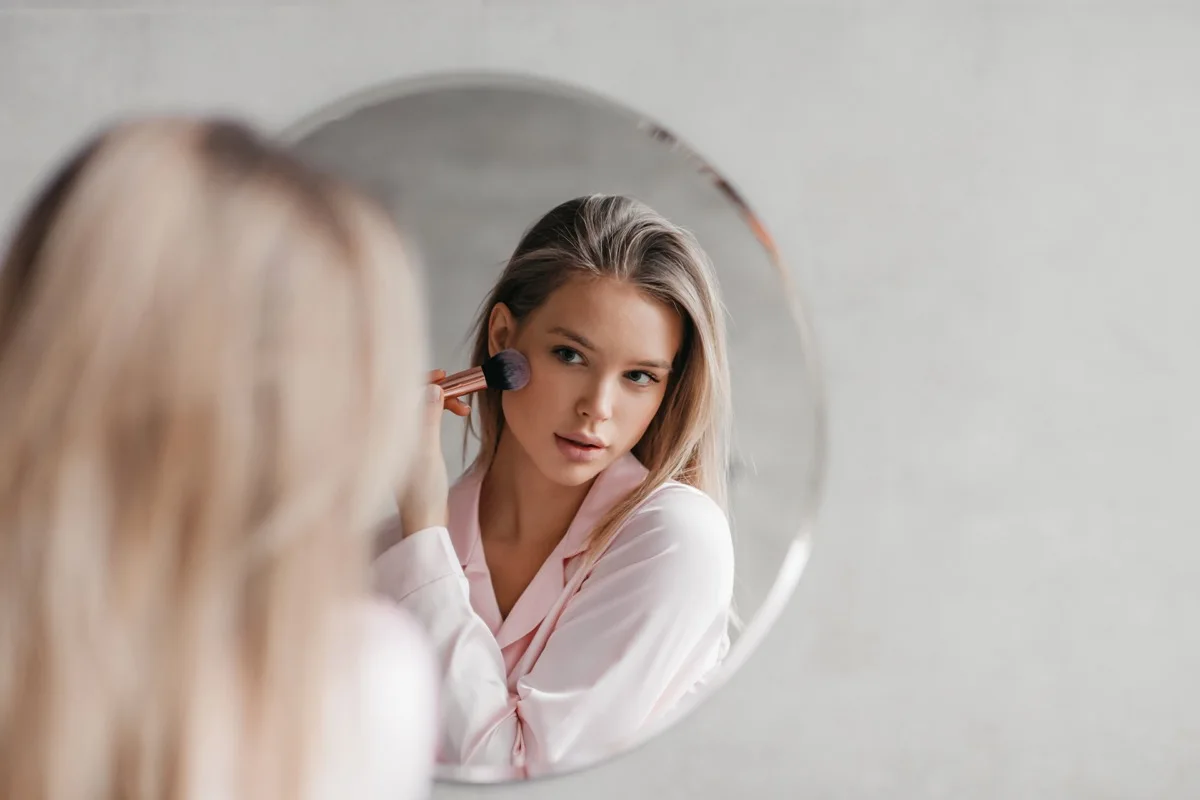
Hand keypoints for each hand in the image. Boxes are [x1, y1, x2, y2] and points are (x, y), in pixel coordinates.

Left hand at [395, 371, 467, 536]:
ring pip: (419, 410)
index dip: (422, 381)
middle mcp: (391, 435)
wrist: (425, 523)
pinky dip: (438, 416)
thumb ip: (428, 418)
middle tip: (459, 393)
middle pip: (411, 399)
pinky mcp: (412, 451)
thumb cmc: (423, 494)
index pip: (400, 394)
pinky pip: (423, 422)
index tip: (444, 378)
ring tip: (462, 409)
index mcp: (389, 434)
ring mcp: (402, 443)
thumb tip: (432, 388)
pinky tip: (451, 417)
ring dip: (440, 404)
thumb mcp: (429, 451)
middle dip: (435, 391)